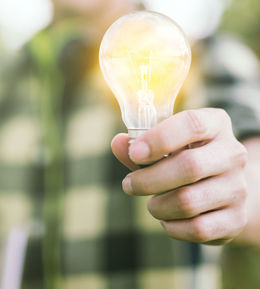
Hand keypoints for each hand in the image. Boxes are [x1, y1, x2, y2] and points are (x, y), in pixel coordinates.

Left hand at [111, 108, 247, 244]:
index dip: (160, 139)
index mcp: (216, 125)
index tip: (135, 153)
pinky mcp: (236, 219)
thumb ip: (138, 145)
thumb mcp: (163, 146)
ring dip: (157, 206)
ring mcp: (238, 188)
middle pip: (189, 167)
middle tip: (129, 185)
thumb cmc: (183, 160)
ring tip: (153, 203)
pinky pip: (197, 229)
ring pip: (188, 202)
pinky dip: (172, 226)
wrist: (222, 189)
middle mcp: (233, 154)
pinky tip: (168, 218)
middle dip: (148, 180)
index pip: (192, 124)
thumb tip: (118, 143)